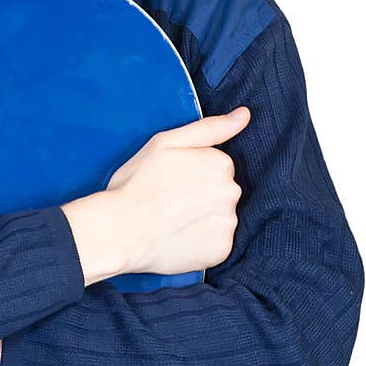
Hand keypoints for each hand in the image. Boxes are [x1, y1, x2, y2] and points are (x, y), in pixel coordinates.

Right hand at [61, 107, 250, 280]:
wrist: (120, 230)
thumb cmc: (138, 183)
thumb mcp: (166, 142)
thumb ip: (210, 127)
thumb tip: (245, 115)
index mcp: (220, 163)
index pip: (217, 166)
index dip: (193, 172)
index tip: (172, 180)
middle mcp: (231, 193)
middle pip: (222, 191)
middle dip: (201, 194)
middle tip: (170, 200)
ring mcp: (228, 224)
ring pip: (220, 217)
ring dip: (202, 218)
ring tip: (172, 220)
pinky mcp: (221, 251)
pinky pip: (217, 243)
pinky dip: (201, 241)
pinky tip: (179, 237)